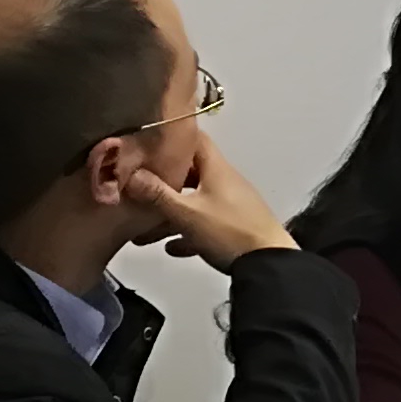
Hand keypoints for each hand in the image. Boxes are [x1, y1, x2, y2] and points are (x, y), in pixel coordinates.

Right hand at [119, 127, 293, 269]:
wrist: (269, 264)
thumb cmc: (228, 231)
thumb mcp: (187, 213)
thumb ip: (158, 194)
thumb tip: (131, 173)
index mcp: (216, 169)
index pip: (195, 139)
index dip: (172, 137)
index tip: (147, 143)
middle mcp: (224, 182)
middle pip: (190, 174)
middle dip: (163, 183)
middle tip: (136, 191)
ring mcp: (232, 205)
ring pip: (195, 203)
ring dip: (171, 215)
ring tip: (142, 233)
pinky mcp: (236, 228)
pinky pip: (206, 225)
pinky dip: (188, 233)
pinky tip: (172, 248)